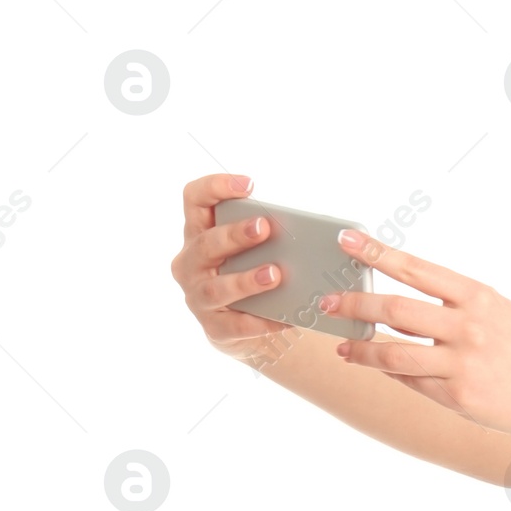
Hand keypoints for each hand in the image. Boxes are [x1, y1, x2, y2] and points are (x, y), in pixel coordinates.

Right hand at [171, 173, 290, 357]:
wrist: (250, 325)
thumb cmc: (254, 270)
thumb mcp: (258, 246)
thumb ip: (273, 231)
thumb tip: (318, 224)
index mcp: (200, 232)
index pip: (194, 199)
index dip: (216, 187)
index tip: (249, 184)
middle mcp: (192, 262)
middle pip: (206, 243)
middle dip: (234, 234)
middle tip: (264, 227)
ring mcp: (198, 296)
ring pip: (216, 287)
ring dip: (246, 280)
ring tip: (275, 274)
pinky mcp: (214, 327)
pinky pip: (235, 325)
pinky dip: (260, 321)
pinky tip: (285, 317)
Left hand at [316, 227, 510, 443]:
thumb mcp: (497, 310)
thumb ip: (452, 305)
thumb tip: (395, 306)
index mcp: (478, 296)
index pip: (416, 268)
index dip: (376, 253)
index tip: (346, 240)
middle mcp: (469, 326)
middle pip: (394, 310)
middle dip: (354, 304)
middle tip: (327, 302)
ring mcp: (463, 364)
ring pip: (392, 352)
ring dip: (359, 348)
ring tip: (342, 346)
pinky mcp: (459, 398)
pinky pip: (410, 381)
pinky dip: (388, 372)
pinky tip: (376, 365)